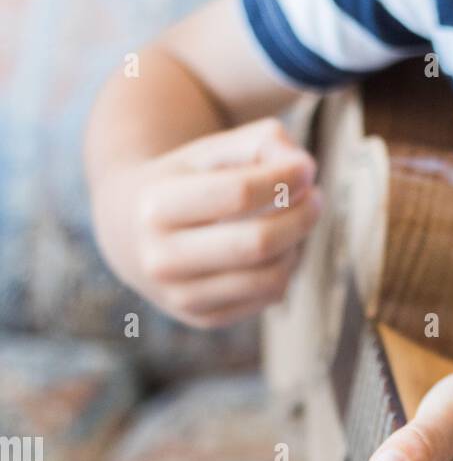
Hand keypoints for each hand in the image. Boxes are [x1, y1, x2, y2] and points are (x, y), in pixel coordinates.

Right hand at [92, 118, 322, 327]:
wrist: (128, 235)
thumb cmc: (181, 184)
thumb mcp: (206, 151)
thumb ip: (257, 142)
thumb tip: (304, 167)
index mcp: (156, 205)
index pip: (238, 193)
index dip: (283, 178)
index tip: (307, 167)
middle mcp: (162, 258)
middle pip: (258, 242)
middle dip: (300, 217)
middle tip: (316, 198)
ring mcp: (181, 296)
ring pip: (270, 278)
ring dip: (297, 247)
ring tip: (297, 222)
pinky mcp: (203, 319)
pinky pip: (267, 298)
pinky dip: (285, 271)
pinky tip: (280, 249)